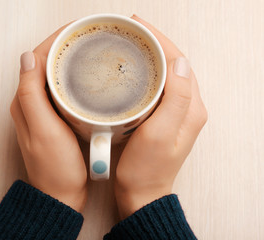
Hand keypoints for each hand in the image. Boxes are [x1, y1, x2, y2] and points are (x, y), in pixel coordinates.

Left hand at [10, 24, 86, 211]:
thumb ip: (31, 93)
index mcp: (24, 101)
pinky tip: (85, 78)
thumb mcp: (43, 129)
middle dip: (63, 47)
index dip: (54, 41)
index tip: (75, 32)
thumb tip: (28, 57)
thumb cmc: (55, 166)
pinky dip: (71, 78)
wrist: (61, 193)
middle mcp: (30, 103)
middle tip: (87, 38)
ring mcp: (43, 111)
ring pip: (53, 76)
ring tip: (88, 51)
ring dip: (67, 60)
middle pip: (44, 64)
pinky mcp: (55, 118)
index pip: (35, 60)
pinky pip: (60, 90)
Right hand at [114, 15, 207, 218]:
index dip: (160, 40)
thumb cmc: (146, 169)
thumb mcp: (160, 134)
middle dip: (155, 43)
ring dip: (151, 55)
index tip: (139, 26)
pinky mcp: (163, 117)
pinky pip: (159, 86)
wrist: (141, 193)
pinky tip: (134, 69)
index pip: (180, 62)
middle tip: (132, 30)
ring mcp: (176, 112)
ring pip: (167, 73)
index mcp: (191, 108)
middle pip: (175, 64)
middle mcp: (188, 107)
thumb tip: (181, 62)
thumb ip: (177, 98)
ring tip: (132, 42)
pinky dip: (147, 72)